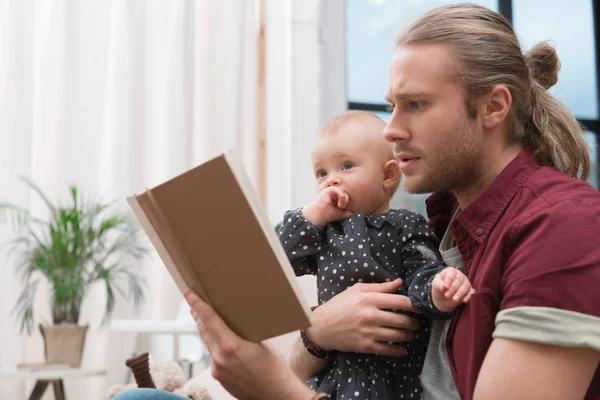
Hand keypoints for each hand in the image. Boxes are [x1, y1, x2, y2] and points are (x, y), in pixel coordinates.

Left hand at [183, 289, 314, 399]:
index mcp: (231, 345)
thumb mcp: (262, 342)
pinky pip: (213, 356)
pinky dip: (215, 346)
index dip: (197, 304)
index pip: (209, 319)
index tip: (189, 293)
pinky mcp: (218, 377)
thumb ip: (244, 331)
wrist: (275, 394)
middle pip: (204, 330)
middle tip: (195, 302)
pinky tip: (221, 342)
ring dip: (206, 330)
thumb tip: (236, 320)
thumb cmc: (274, 369)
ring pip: (208, 343)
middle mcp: (220, 358)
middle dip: (199, 315)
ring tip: (204, 318)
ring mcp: (217, 369)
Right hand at [302, 186, 352, 225]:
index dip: (346, 202)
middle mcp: (334, 194)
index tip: (343, 209)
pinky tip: (339, 203)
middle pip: (346, 194)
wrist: (320, 215)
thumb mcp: (342, 213)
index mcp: (337, 199)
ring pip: (343, 192)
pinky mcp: (328, 190)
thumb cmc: (329, 215)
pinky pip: (338, 189)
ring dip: (344, 200)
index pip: (346, 197)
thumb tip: (356, 212)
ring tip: (340, 206)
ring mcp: (331, 192)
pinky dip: (341, 196)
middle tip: (341, 208)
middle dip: (346, 201)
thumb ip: (348, 212)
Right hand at [307, 279, 420, 356]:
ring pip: (398, 335)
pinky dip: (399, 350)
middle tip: (418, 323)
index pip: (400, 302)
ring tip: (412, 334)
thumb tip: (399, 283)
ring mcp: (368, 332)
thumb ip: (379, 287)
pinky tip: (403, 349)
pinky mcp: (365, 346)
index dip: (415, 306)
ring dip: (409, 335)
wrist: (321, 326)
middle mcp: (370, 315)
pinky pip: (388, 349)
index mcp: (369, 299)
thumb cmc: (339, 305)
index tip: (421, 308)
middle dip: (415, 323)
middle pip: (402, 320)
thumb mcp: (356, 290)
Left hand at [431, 267, 474, 312]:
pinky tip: (464, 300)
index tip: (445, 287)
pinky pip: (471, 292)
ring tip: (454, 299)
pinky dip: (469, 296)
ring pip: (466, 286)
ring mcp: (466, 283)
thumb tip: (443, 287)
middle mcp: (460, 275)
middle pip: (459, 280)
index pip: (451, 274)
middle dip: (453, 289)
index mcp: (451, 271)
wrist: (443, 298)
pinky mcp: (470, 290)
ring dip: (460, 293)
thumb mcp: (435, 285)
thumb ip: (438, 284)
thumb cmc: (439, 288)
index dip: (449, 280)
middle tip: (446, 296)